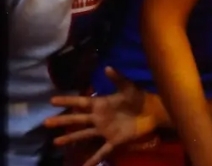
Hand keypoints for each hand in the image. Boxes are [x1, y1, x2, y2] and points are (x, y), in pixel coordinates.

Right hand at [44, 67, 159, 165]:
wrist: (153, 112)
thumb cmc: (139, 98)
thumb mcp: (128, 87)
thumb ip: (117, 78)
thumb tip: (107, 67)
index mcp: (101, 104)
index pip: (81, 102)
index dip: (67, 101)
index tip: (52, 100)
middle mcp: (99, 118)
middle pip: (77, 119)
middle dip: (62, 121)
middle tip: (46, 122)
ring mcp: (104, 130)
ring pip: (84, 135)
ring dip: (70, 138)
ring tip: (55, 142)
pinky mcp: (113, 140)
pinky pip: (101, 151)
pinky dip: (92, 160)